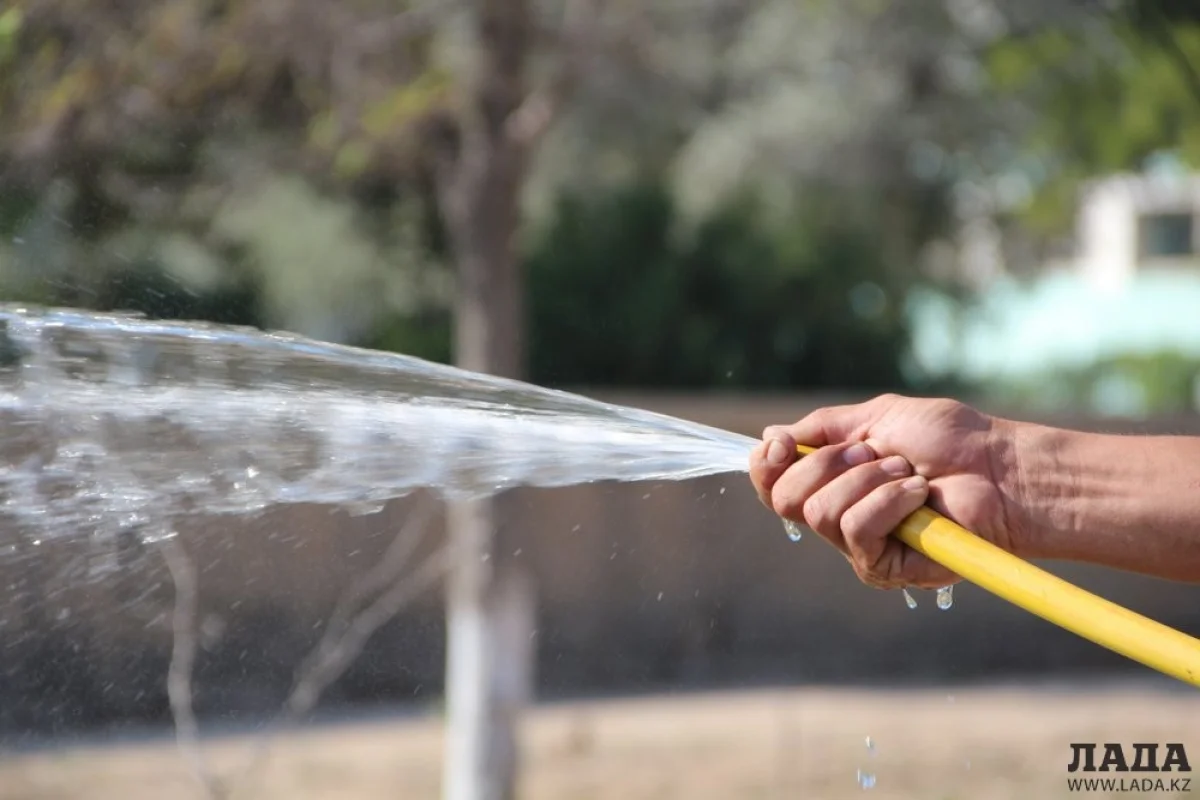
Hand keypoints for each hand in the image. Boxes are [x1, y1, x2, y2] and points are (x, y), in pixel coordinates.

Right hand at [749, 394, 1025, 589]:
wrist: (1000, 470)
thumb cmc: (949, 441)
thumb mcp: (875, 417)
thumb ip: (821, 429)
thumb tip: (768, 437)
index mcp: (830, 479)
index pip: (772, 484)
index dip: (765, 465)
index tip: (781, 445)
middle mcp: (837, 516)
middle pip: (784, 499)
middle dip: (826, 465)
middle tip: (874, 453)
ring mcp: (858, 545)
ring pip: (820, 512)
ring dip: (868, 480)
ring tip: (909, 474)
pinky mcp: (881, 566)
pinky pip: (856, 530)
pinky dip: (889, 502)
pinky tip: (920, 496)